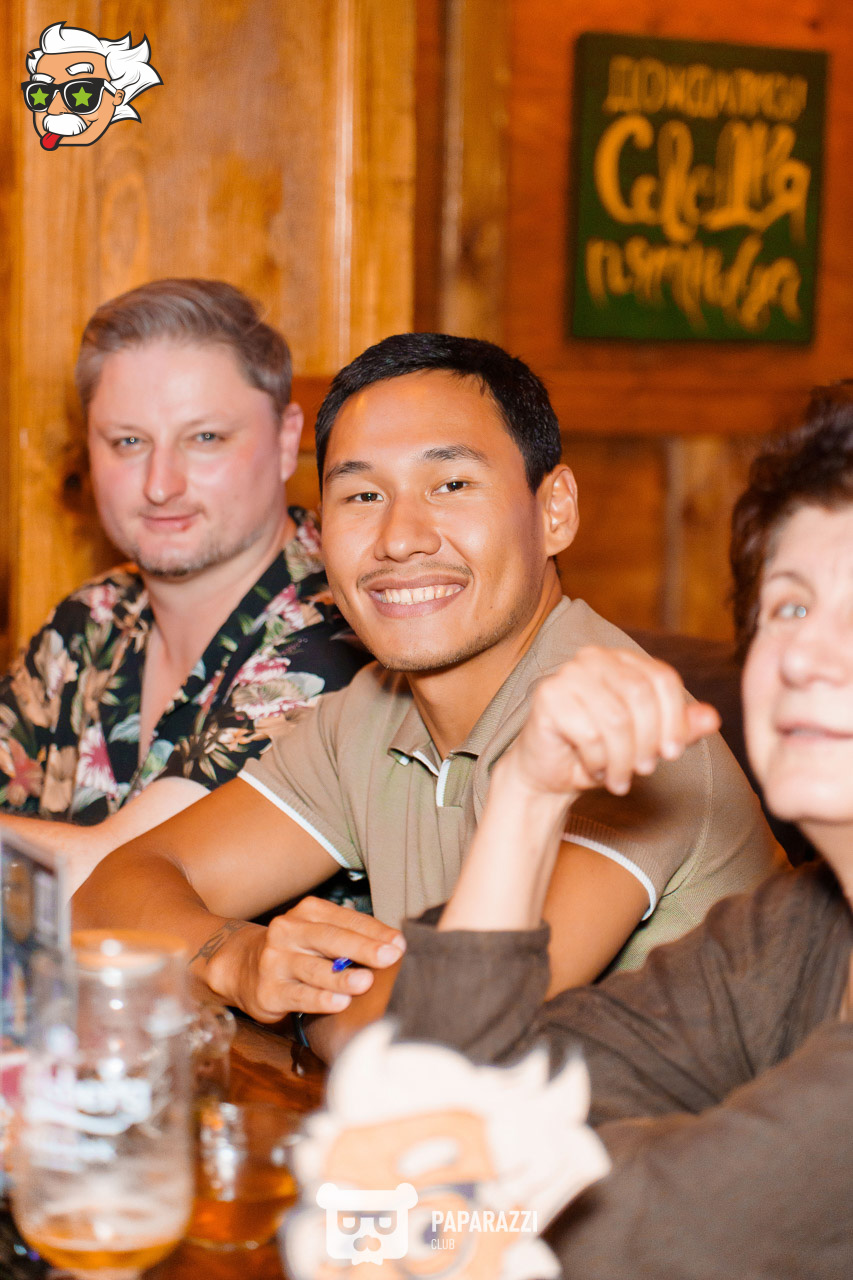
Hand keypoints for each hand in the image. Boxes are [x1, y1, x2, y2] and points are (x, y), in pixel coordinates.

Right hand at [207, 897, 405, 1022]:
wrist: (241, 966)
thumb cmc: (296, 949)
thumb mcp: (318, 933)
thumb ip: (350, 936)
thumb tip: (394, 946)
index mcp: (308, 912)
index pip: (346, 919)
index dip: (375, 931)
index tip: (400, 943)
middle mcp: (288, 931)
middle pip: (330, 939)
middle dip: (363, 948)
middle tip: (390, 956)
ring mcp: (275, 961)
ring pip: (313, 969)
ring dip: (341, 976)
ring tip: (365, 981)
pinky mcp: (269, 991)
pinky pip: (298, 995)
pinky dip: (320, 999)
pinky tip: (339, 1002)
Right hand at [501, 646, 719, 802]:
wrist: (550, 772)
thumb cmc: (600, 752)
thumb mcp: (647, 741)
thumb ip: (679, 728)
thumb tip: (712, 718)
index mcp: (623, 659)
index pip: (663, 677)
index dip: (675, 718)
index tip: (673, 753)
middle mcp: (595, 657)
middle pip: (641, 696)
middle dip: (648, 741)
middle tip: (645, 770)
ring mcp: (568, 674)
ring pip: (616, 719)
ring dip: (623, 759)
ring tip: (619, 778)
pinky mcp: (549, 696)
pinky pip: (588, 733)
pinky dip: (598, 760)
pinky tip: (594, 768)